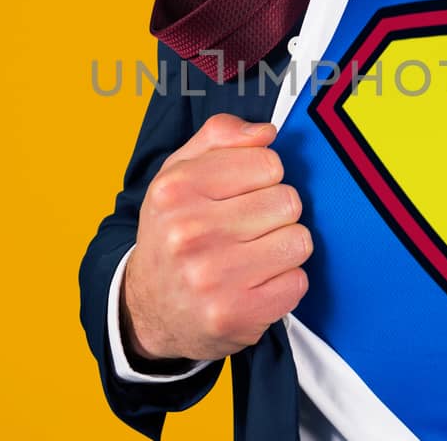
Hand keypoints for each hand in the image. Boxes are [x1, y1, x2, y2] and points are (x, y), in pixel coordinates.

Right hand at [120, 113, 311, 362]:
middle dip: (275, 213)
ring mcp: (214, 278)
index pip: (268, 163)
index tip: (243, 194)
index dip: (264, 177)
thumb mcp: (178, 173)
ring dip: (283, 248)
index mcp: (176, 190)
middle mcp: (189, 233)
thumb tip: (266, 132)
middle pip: (288, 201)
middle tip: (247, 229)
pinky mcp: (238, 314)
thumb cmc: (172, 233)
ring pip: (299, 241)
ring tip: (253, 255)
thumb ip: (219, 137)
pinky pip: (298, 282)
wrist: (148, 309)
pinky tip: (255, 284)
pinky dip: (284, 283)